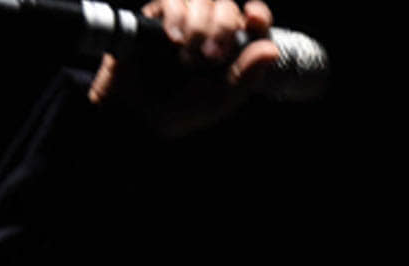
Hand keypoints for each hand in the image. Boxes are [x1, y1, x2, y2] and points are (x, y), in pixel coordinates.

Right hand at [88, 0, 280, 135]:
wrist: (136, 111)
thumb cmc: (181, 108)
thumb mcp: (220, 99)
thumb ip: (246, 75)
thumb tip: (271, 49)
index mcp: (232, 49)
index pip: (254, 21)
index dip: (258, 15)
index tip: (254, 18)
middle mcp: (210, 30)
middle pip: (226, 6)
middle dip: (223, 27)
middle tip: (212, 56)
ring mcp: (184, 20)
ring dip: (199, 25)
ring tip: (188, 57)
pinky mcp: (157, 16)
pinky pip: (172, 0)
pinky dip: (176, 16)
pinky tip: (174, 39)